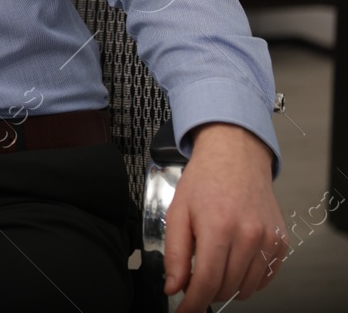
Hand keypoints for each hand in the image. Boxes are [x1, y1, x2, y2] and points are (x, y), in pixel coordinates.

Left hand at [164, 122, 286, 310]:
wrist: (236, 158)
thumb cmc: (205, 181)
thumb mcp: (178, 212)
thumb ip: (175, 253)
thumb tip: (174, 287)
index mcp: (218, 226)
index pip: (207, 282)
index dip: (194, 303)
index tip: (185, 311)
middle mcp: (248, 235)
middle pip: (227, 287)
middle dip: (206, 293)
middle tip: (194, 282)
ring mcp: (269, 240)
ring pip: (247, 287)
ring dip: (227, 288)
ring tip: (213, 268)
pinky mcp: (281, 243)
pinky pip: (265, 278)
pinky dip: (248, 280)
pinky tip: (234, 265)